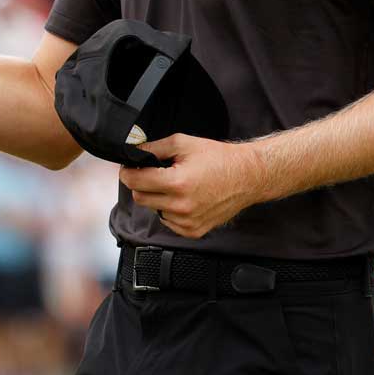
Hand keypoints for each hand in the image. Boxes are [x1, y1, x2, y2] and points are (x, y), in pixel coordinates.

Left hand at [118, 134, 272, 239]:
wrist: (247, 176)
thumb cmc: (218, 158)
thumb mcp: (183, 143)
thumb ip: (154, 148)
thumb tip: (134, 152)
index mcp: (177, 183)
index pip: (135, 182)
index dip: (127, 173)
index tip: (127, 169)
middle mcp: (181, 206)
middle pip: (140, 198)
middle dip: (141, 185)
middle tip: (152, 174)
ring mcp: (188, 221)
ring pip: (154, 210)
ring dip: (158, 198)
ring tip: (176, 185)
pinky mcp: (194, 231)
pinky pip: (168, 221)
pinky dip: (170, 210)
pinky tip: (184, 198)